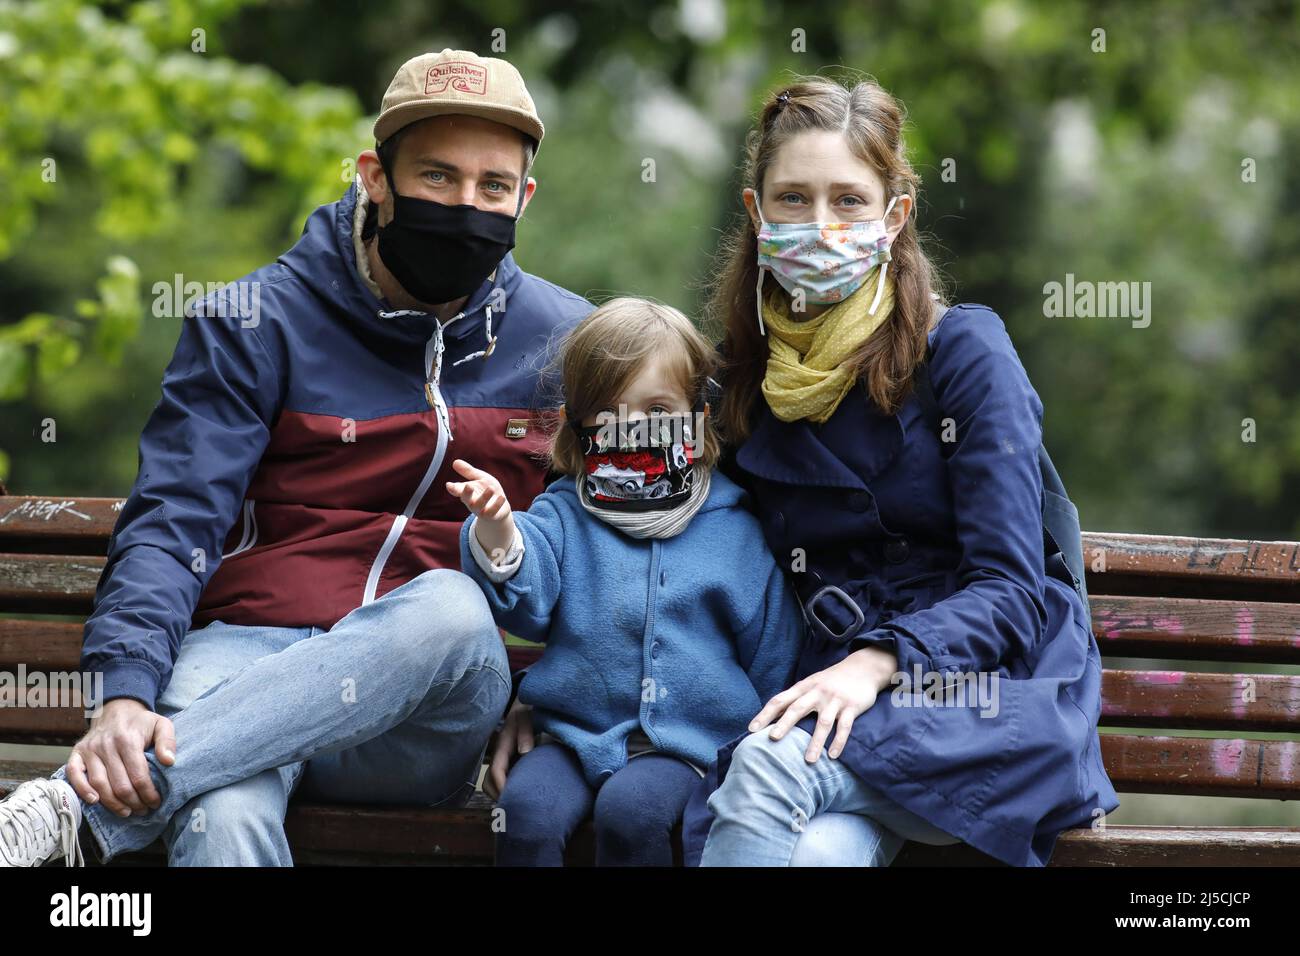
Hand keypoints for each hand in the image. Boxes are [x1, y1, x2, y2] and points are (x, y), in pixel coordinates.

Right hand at [65, 698, 176, 816]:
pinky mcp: (77, 753)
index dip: (148, 793)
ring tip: (127, 811)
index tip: (156, 802)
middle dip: (133, 802)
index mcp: (128, 739)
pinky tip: (95, 801)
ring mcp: (89, 750)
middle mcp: (106, 745)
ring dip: (113, 803)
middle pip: (119, 784)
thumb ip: (167, 741)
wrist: (117, 709)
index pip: (138, 775)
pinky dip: (82, 790)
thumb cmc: (141, 722)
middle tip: (143, 810)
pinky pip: (74, 775)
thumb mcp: (161, 724)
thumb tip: (170, 761)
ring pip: (99, 784)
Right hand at [446, 458, 515, 559]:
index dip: (453, 488)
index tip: (449, 485)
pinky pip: (492, 512)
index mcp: (467, 492)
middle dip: (466, 494)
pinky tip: (502, 497)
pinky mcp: (491, 515)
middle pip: (466, 500)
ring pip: (479, 506)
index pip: (457, 490)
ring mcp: (481, 510)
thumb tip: (455, 461)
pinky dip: (497, 505)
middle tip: (468, 486)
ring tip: (491, 488)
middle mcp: (471, 502)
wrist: (500, 507)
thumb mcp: (480, 478)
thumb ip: (469, 472)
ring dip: (484, 497)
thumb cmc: (487, 490)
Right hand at [483, 698, 533, 800]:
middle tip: (514, 808)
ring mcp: (502, 759)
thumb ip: (525, 733)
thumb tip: (525, 752)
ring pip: (491, 783)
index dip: (502, 787)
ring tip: (516, 804)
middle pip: (488, 782)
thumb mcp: (527, 717)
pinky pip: (501, 779)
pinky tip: (519, 793)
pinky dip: (505, 789)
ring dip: (500, 794)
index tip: (512, 799)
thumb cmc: (527, 709)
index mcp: (503, 746)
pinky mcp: (508, 761)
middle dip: (498, 796)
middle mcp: (499, 755)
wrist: (525, 703)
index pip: (496, 771)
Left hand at [748, 646, 897, 763]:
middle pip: (798, 709)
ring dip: (816, 742)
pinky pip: (845, 727)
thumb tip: (772, 715)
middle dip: (785, 724)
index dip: (765, 714)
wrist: (863, 668)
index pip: (780, 700)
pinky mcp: (852, 707)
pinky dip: (839, 742)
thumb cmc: (831, 680)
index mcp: (803, 687)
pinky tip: (833, 755)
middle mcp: (817, 692)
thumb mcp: (811, 684)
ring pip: (824, 722)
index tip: (751, 729)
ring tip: (808, 761)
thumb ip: (795, 698)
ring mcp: (835, 700)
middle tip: (773, 739)